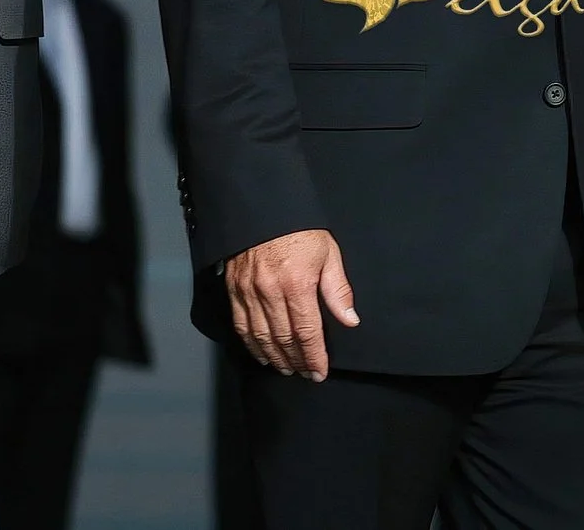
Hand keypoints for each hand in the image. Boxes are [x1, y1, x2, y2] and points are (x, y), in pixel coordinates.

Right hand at [225, 229, 358, 380]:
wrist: (263, 208)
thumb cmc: (301, 230)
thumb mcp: (329, 253)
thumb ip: (338, 290)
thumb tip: (350, 320)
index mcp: (297, 284)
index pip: (307, 332)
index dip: (313, 356)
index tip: (319, 372)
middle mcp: (270, 292)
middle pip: (283, 339)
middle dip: (296, 361)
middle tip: (305, 374)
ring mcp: (249, 292)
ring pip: (260, 337)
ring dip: (275, 357)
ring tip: (287, 369)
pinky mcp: (234, 290)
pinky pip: (241, 325)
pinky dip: (251, 344)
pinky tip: (262, 354)